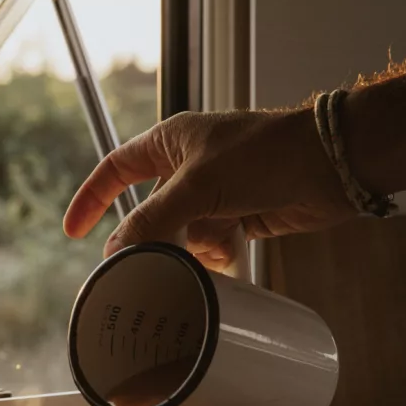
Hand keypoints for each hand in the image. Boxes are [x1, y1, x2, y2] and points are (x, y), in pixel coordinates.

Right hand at [62, 108, 358, 269]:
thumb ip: (152, 219)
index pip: (116, 169)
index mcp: (170, 142)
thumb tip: (116, 250)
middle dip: (155, 238)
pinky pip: (211, 246)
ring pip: (181, 234)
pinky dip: (218, 254)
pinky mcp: (238, 217)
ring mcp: (215, 194)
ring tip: (211, 245)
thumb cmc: (265, 155)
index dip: (92, 199)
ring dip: (193, 247)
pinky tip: (234, 249)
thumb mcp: (197, 185)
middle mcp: (189, 167)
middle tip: (148, 264)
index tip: (73, 232)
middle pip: (150, 212)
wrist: (331, 166)